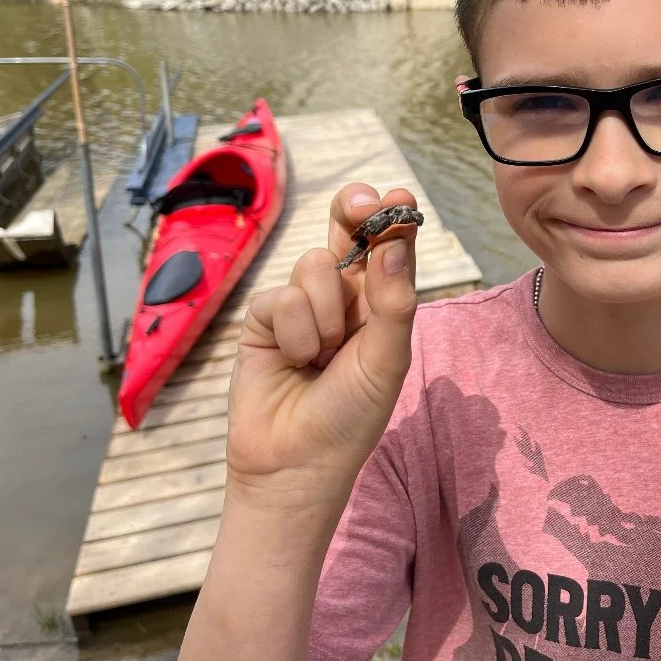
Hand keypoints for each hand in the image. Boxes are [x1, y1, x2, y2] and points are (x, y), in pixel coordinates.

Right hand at [225, 184, 418, 509]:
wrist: (295, 464)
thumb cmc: (352, 416)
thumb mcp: (386, 359)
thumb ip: (393, 301)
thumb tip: (395, 241)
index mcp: (380, 302)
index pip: (387, 245)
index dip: (390, 216)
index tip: (397, 197)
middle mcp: (342, 297)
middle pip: (344, 231)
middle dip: (352, 211)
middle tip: (360, 204)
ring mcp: (301, 305)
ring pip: (313, 265)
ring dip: (325, 313)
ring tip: (323, 357)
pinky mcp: (263, 319)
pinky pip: (280, 298)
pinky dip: (294, 333)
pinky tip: (294, 363)